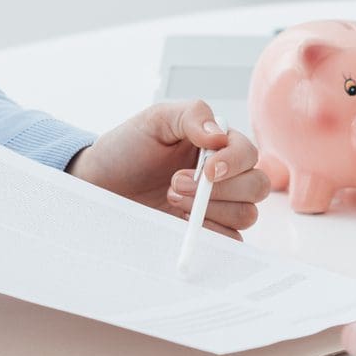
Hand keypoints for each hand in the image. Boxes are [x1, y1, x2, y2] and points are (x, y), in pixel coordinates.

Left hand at [66, 99, 269, 238]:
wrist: (99, 184)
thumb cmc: (126, 148)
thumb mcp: (155, 120)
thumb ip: (191, 115)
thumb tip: (220, 136)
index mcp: (217, 145)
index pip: (248, 153)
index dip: (234, 163)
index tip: (207, 170)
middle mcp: (224, 176)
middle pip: (256, 186)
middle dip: (221, 189)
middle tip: (175, 184)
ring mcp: (217, 206)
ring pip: (247, 214)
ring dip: (211, 210)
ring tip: (170, 198)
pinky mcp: (206, 232)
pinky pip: (231, 240)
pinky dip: (212, 234)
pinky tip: (181, 221)